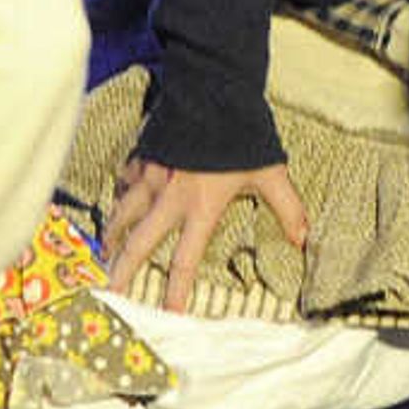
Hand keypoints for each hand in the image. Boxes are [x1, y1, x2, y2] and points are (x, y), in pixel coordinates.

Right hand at [102, 157, 306, 312]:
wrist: (211, 93)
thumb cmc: (242, 137)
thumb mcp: (271, 174)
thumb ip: (287, 209)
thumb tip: (304, 240)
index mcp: (200, 208)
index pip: (185, 259)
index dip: (177, 290)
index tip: (168, 314)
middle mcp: (168, 198)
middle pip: (138, 243)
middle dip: (122, 270)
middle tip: (109, 291)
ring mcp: (149, 177)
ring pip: (121, 212)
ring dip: (113, 235)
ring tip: (104, 251)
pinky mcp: (141, 157)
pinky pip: (123, 182)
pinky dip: (118, 195)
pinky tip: (117, 202)